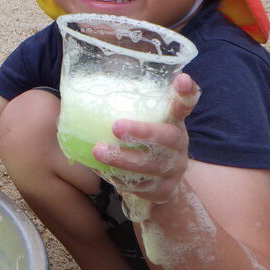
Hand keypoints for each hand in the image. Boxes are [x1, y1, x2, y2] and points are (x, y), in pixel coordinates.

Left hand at [94, 73, 199, 203]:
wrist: (160, 183)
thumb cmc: (145, 144)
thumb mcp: (144, 122)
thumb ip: (129, 107)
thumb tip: (84, 85)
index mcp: (174, 123)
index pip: (184, 105)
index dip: (185, 93)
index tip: (181, 79)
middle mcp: (179, 145)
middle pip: (168, 138)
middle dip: (143, 132)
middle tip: (116, 126)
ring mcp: (174, 169)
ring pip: (151, 165)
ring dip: (123, 159)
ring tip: (99, 151)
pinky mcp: (164, 190)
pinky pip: (142, 186)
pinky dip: (121, 179)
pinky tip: (104, 171)